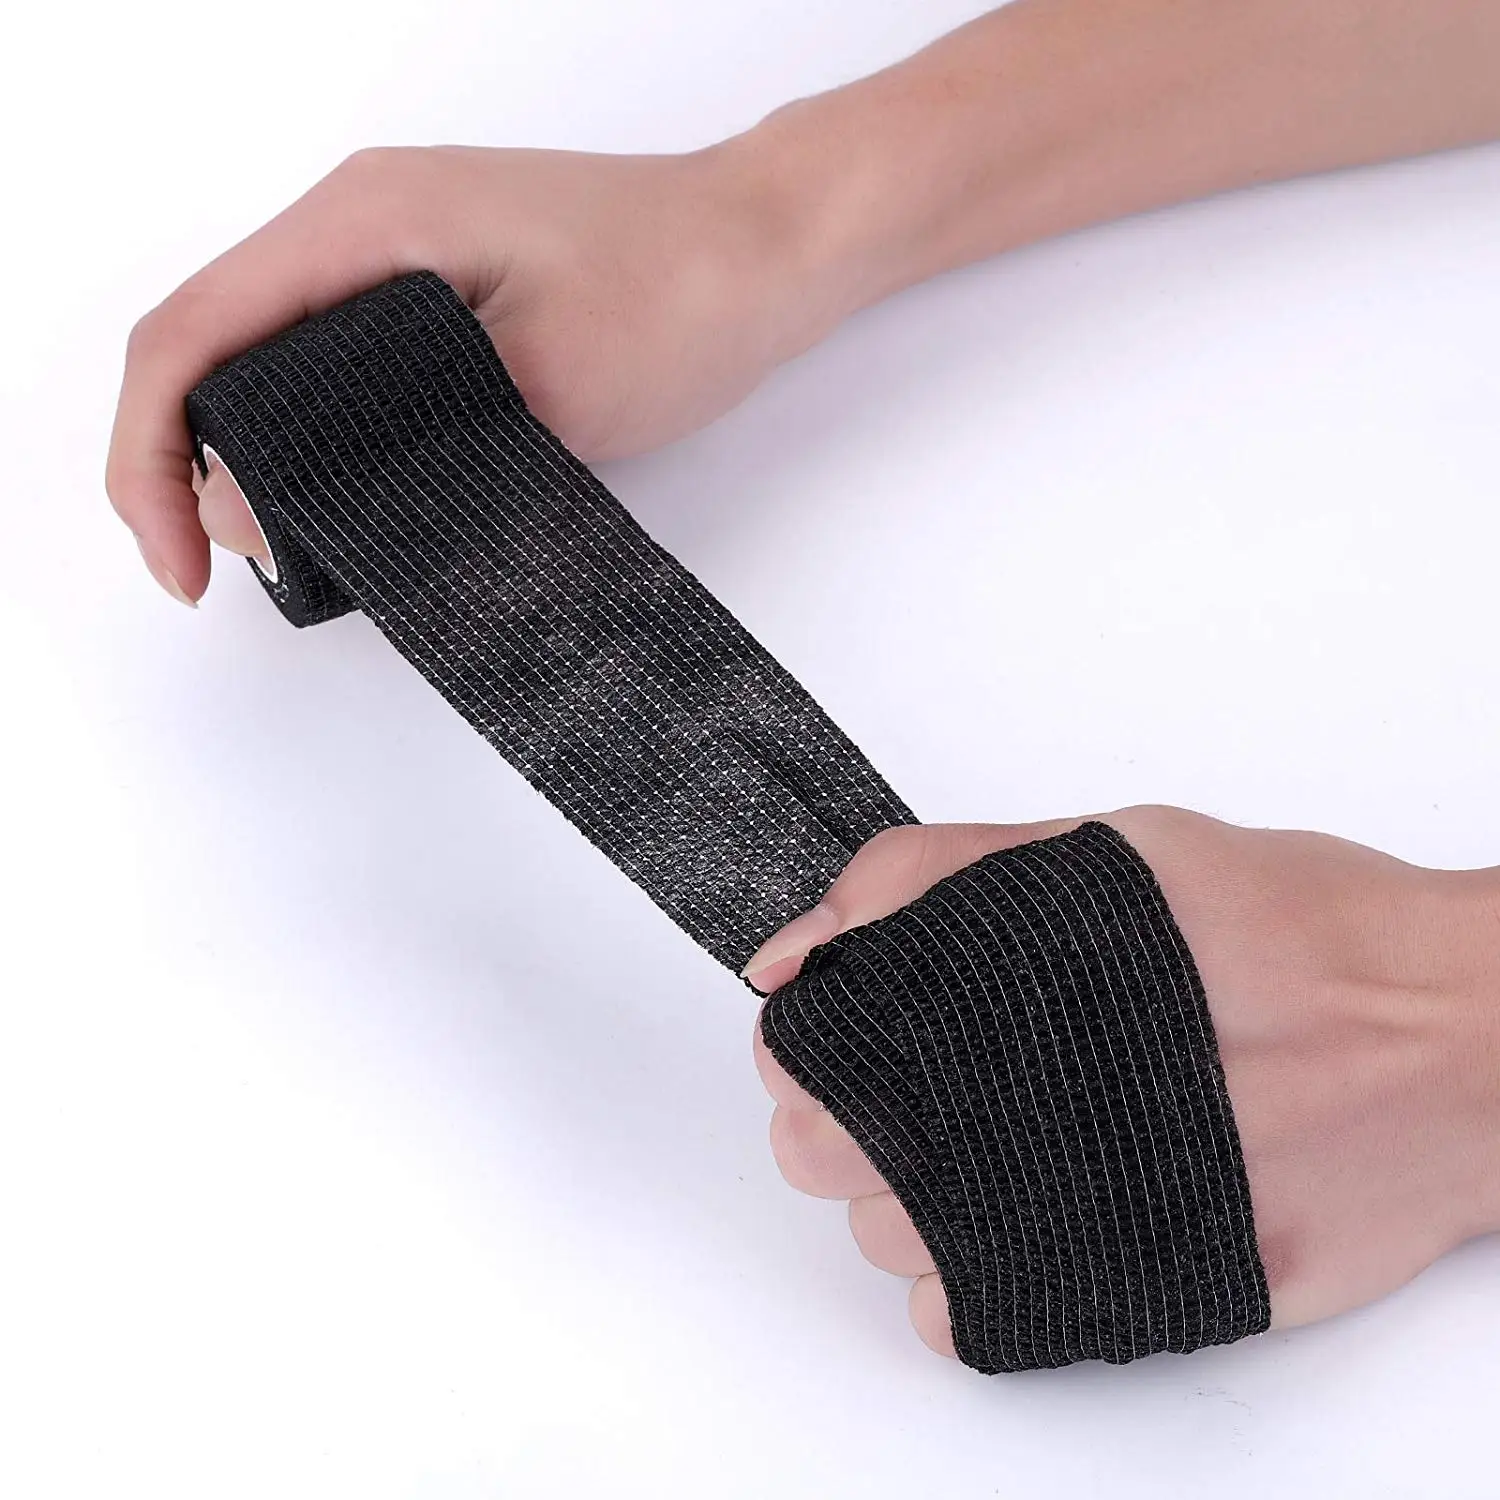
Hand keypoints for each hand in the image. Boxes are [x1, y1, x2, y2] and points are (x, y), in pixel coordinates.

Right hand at [106, 140, 825, 603]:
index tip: (183, 566)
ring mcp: (396, 253)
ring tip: (287, 550)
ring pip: (268, 360)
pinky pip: (334, 363)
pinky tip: (346, 497)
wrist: (774, 250)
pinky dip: (315, 436)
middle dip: (190, 466)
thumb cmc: (682, 294)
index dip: (149, 462)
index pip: (185, 337)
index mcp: (361, 222)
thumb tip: (250, 508)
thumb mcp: (532, 392)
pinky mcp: (438, 291)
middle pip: (207, 347)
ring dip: (252, 455)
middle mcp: (357, 223)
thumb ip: (383, 453)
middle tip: (239, 571)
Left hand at [747, 806, 1499, 1358]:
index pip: (815, 1046)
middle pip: (832, 1153)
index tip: (824, 1026)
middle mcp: (1050, 1116)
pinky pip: (984, 1313)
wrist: (1465, 1034)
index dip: (803, 1036)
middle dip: (837, 1109)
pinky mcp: (1159, 1293)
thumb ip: (940, 878)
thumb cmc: (1302, 925)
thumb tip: (793, 950)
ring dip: (903, 1188)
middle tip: (898, 1075)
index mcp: (1024, 994)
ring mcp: (1103, 1217)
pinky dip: (972, 1263)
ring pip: (899, 1243)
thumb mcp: (1114, 850)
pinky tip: (1021, 1201)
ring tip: (980, 1128)